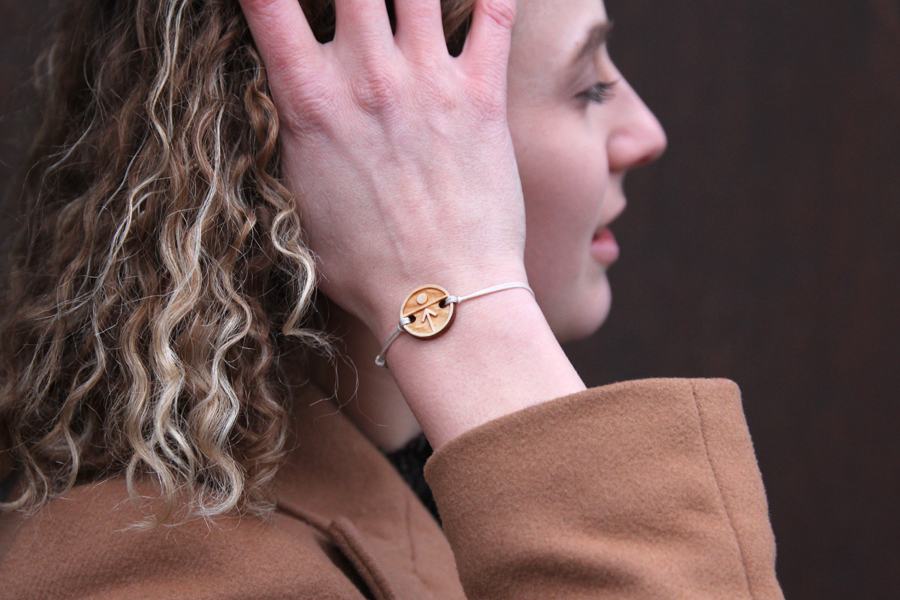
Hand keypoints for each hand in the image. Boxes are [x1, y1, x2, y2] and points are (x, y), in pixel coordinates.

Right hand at [239, 0, 527, 340]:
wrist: (441, 298)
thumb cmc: (366, 269)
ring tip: (405, 0)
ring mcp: (429, 81)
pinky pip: (495, 17)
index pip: (266, 0)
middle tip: (351, 1)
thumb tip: (286, 107)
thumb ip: (290, 141)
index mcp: (310, 101)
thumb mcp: (297, 204)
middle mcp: (367, 76)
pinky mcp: (483, 96)